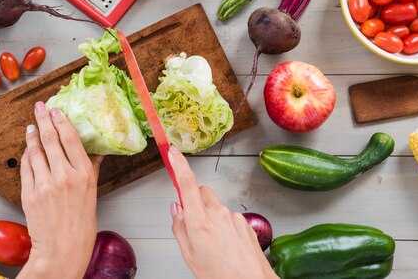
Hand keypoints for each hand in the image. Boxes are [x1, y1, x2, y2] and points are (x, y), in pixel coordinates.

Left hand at [18, 102, 101, 278]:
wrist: (62, 249)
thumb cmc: (81, 223)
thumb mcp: (92, 193)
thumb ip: (91, 168)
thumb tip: (95, 150)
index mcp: (84, 174)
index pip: (70, 139)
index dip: (61, 121)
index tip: (56, 110)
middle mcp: (65, 176)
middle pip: (50, 139)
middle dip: (43, 119)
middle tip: (39, 107)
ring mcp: (45, 184)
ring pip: (35, 151)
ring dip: (32, 136)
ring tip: (31, 127)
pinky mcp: (30, 194)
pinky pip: (26, 168)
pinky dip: (26, 156)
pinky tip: (27, 149)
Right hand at [168, 146, 277, 278]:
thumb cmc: (221, 276)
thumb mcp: (189, 256)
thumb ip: (179, 228)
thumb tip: (176, 209)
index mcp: (200, 222)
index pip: (187, 183)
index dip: (179, 164)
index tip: (172, 151)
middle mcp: (218, 214)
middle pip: (201, 192)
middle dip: (194, 201)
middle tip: (192, 223)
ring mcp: (234, 216)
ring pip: (215, 205)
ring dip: (210, 216)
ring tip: (213, 243)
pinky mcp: (245, 221)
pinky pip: (228, 215)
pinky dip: (223, 224)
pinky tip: (226, 244)